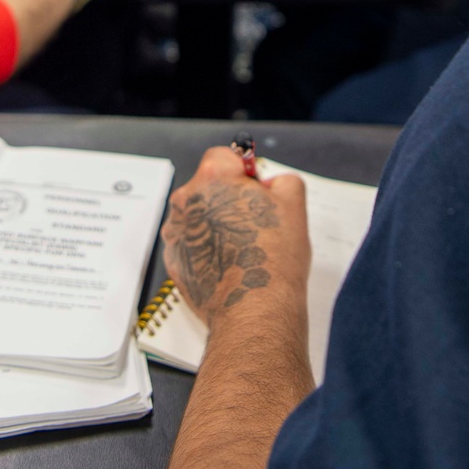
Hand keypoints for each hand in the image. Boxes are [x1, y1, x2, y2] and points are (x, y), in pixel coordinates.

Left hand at [162, 147, 309, 325]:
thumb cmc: (273, 258)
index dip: (243, 172)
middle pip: (208, 188)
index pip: (223, 157)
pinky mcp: (174, 262)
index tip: (256, 190)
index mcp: (212, 178)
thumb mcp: (293, 205)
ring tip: (243, 248)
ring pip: (199, 217)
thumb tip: (272, 184)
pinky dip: (207, 250)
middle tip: (256, 223)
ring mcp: (176, 233)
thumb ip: (282, 181)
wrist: (253, 311)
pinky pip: (192, 245)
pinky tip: (230, 265)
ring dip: (216, 225)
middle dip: (228, 200)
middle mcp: (186, 201)